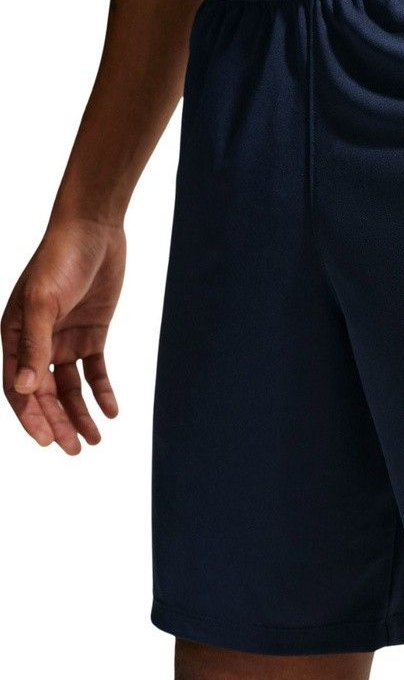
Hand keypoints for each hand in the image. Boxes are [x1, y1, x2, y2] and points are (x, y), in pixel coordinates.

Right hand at [2, 218, 125, 453]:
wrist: (94, 229)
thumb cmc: (60, 259)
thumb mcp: (45, 301)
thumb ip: (35, 345)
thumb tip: (26, 389)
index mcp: (14, 336)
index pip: (19, 387)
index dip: (32, 416)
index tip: (49, 441)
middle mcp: (37, 341)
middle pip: (45, 393)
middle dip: (58, 422)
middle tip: (75, 450)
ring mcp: (64, 337)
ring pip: (70, 387)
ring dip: (80, 413)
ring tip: (94, 440)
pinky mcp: (91, 332)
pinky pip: (94, 369)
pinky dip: (102, 391)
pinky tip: (113, 411)